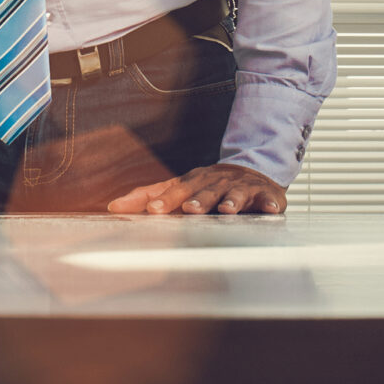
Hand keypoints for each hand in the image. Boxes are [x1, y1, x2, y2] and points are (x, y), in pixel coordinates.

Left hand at [105, 163, 288, 215]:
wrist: (251, 172)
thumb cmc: (209, 186)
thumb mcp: (179, 189)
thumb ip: (147, 197)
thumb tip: (112, 206)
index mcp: (193, 181)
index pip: (175, 189)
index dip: (164, 199)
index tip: (152, 211)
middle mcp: (215, 181)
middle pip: (205, 189)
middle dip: (197, 199)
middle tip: (188, 209)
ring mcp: (241, 187)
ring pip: (235, 193)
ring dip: (231, 201)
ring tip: (226, 210)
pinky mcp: (265, 194)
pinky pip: (268, 198)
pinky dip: (270, 204)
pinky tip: (271, 210)